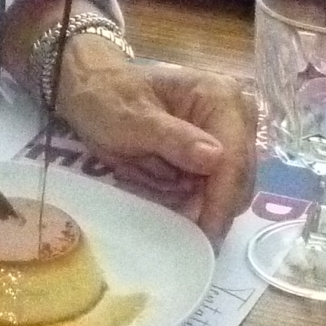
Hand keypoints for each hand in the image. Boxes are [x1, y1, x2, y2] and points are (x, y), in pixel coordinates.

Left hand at [51, 33, 258, 240]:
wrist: (90, 93)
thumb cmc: (107, 98)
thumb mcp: (131, 118)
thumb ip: (173, 138)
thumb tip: (216, 159)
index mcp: (221, 98)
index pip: (234, 157)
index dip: (222, 198)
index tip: (208, 232)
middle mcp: (233, 119)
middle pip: (235, 181)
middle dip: (196, 197)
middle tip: (152, 189)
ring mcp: (223, 142)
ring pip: (218, 193)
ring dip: (179, 195)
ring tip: (140, 170)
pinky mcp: (208, 161)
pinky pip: (200, 194)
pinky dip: (173, 194)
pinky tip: (145, 173)